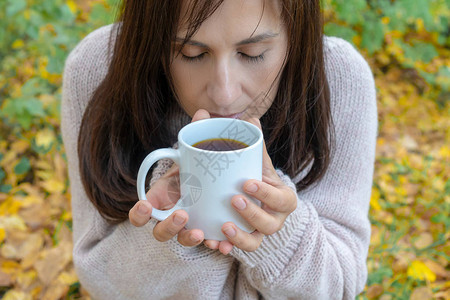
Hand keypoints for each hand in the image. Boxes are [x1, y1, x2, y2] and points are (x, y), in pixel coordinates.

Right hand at [128, 109, 210, 246]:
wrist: (220, 183)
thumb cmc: (199, 168)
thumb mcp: (197, 153)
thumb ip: (197, 135)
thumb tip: (202, 112)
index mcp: (162, 199)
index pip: (140, 214)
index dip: (139, 214)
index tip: (146, 206)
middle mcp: (171, 217)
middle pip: (159, 232)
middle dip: (167, 227)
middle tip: (182, 214)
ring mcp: (188, 228)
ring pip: (181, 240)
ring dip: (187, 238)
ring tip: (201, 232)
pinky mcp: (207, 234)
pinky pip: (206, 245)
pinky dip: (213, 246)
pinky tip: (222, 245)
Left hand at [204, 118, 297, 254]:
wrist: (253, 197)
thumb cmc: (255, 176)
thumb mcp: (256, 161)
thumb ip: (253, 142)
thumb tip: (251, 117)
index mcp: (282, 198)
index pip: (282, 199)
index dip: (267, 193)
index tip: (247, 182)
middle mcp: (274, 218)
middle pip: (270, 224)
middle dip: (253, 213)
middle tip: (234, 199)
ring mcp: (259, 233)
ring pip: (255, 242)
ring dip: (241, 236)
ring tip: (224, 225)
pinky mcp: (244, 241)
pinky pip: (238, 250)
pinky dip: (227, 248)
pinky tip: (215, 244)